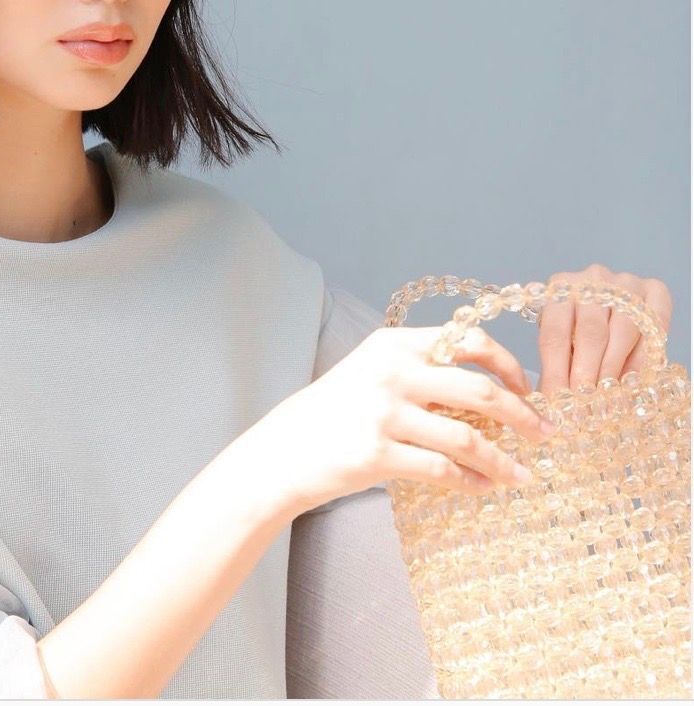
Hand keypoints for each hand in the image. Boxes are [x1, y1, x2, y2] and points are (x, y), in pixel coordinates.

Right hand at [259, 321, 552, 517]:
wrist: (284, 450)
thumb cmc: (334, 411)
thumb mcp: (372, 370)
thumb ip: (419, 369)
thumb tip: (488, 389)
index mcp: (395, 343)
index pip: (468, 339)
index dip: (508, 363)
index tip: (527, 388)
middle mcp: (392, 371)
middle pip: (479, 390)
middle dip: (523, 415)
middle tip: (546, 434)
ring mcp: (384, 412)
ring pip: (467, 438)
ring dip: (504, 461)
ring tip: (524, 476)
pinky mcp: (377, 454)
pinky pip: (442, 470)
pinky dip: (471, 482)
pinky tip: (483, 489)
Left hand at [537, 263, 673, 393]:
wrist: (614, 307)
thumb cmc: (581, 330)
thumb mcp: (563, 343)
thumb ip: (558, 369)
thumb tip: (547, 410)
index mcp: (561, 287)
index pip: (554, 333)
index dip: (556, 372)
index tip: (557, 401)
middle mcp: (592, 278)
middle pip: (590, 331)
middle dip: (587, 373)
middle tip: (585, 405)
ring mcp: (626, 283)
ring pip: (622, 330)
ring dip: (615, 368)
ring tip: (607, 398)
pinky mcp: (655, 291)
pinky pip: (652, 328)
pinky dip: (643, 357)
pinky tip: (633, 380)